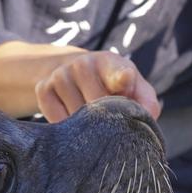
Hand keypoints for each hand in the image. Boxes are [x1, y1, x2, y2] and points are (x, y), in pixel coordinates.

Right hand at [35, 52, 160, 122]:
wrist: (75, 72)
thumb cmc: (114, 87)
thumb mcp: (135, 88)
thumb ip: (146, 102)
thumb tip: (148, 117)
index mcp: (111, 63)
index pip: (116, 71)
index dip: (121, 78)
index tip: (125, 79)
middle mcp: (83, 64)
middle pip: (97, 106)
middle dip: (107, 121)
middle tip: (110, 122)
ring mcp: (60, 75)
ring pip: (76, 117)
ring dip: (87, 127)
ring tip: (92, 119)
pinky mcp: (43, 89)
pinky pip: (57, 121)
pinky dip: (68, 130)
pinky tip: (75, 121)